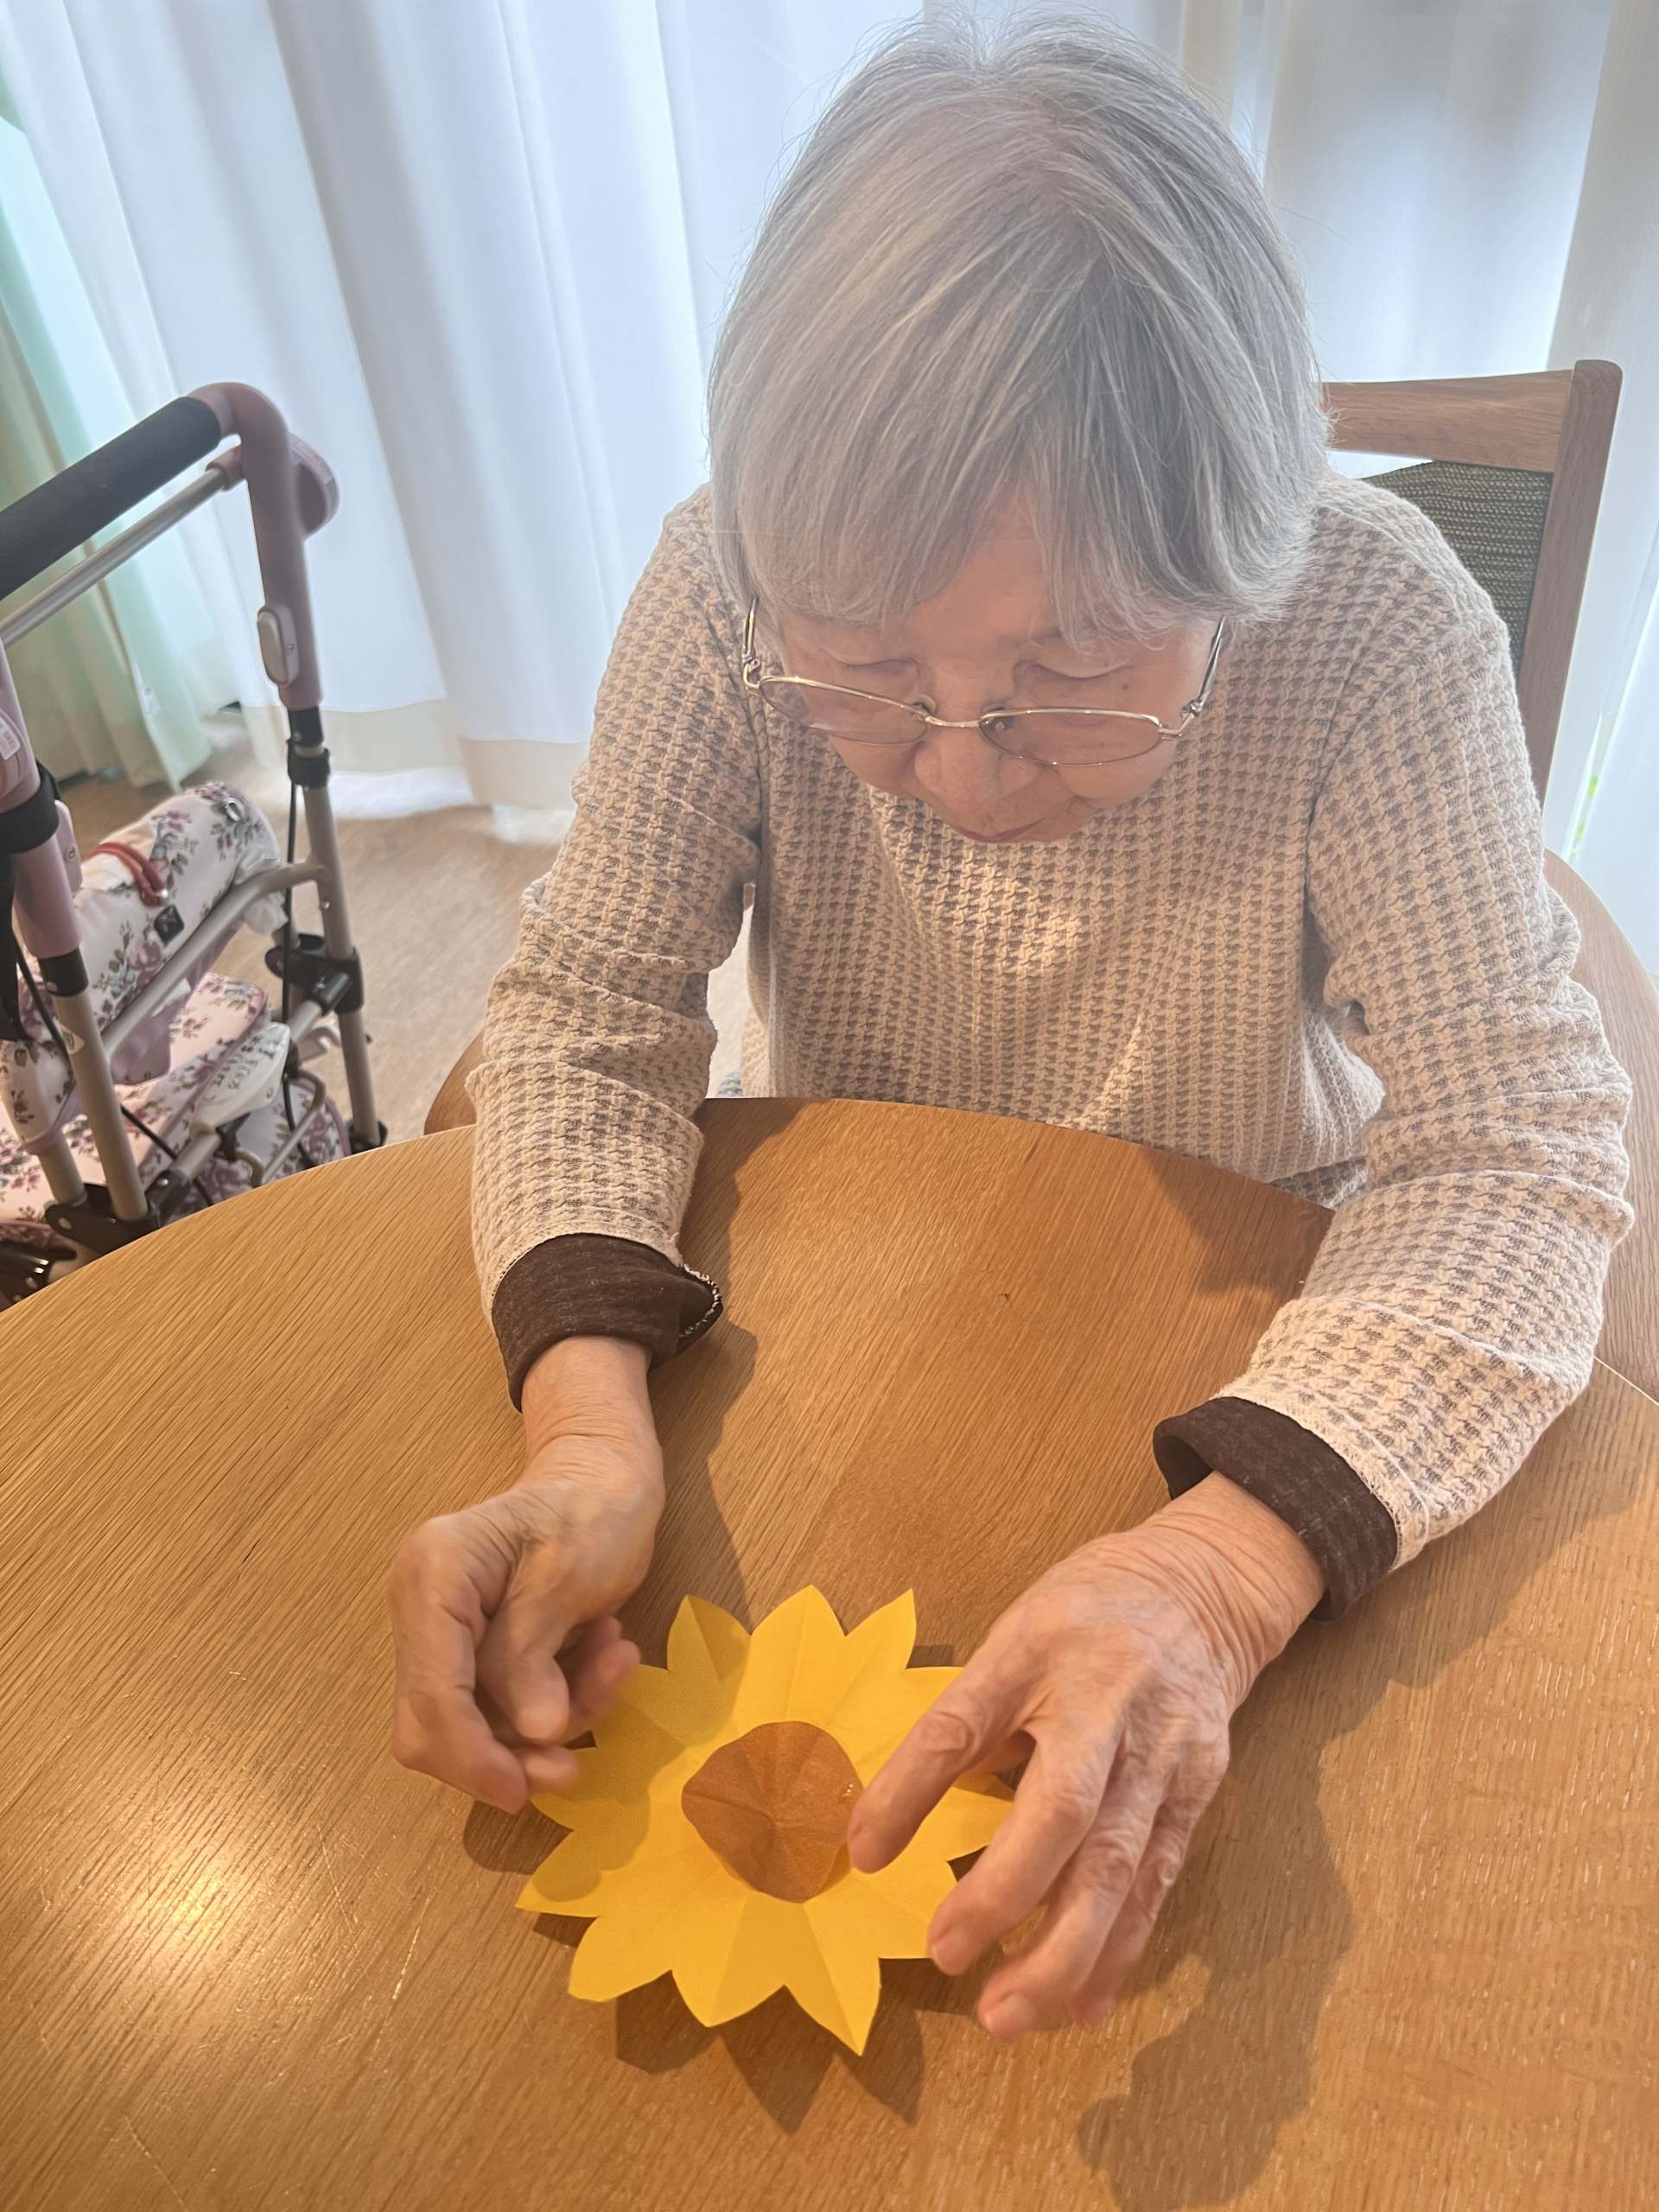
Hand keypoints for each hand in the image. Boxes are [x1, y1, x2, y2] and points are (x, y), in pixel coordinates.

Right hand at [388, 1337, 662, 1810]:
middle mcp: (425, 1610)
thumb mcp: (569, 1574)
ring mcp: (448, 1635)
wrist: (606, 1477)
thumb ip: (534, 1653)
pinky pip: (509, 1708)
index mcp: (434, 1577)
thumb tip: (530, 1731)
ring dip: (554, 1717)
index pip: (433, 1692)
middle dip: (505, 1753)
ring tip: (615, 1661)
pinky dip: (561, 1700)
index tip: (520, 1789)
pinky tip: (606, 1654)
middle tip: (573, 1762)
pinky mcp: (479, 1654)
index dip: (470, 1754)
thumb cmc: (591, 1509)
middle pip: (435, 1725)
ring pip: (477, 1726)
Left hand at [847, 1474, 1323, 2038]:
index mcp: (1036, 1646)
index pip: (962, 1723)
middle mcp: (1106, 1697)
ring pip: (1117, 1864)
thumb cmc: (1086, 1610)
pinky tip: (1082, 2003)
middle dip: (1003, 1893)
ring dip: (1062, 1950)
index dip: (910, 1788)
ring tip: (1005, 2012)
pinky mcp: (1196, 1789)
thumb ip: (973, 1715)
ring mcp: (1160, 1749)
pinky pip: (1156, 1879)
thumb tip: (899, 1810)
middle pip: (1061, 1807)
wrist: (1204, 1588)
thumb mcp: (1015, 1629)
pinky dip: (1120, 1948)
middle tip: (946, 1955)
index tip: (861, 1852)